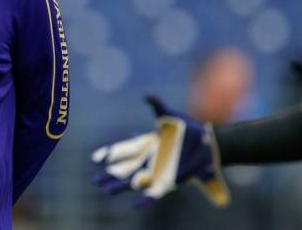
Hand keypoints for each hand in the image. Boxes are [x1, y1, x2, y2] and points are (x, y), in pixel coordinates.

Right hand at [91, 95, 229, 206]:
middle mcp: (147, 160)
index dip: (109, 154)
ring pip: (133, 182)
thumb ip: (158, 106)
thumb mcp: (171, 115)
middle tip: (95, 179)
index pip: (123, 150)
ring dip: (120, 186)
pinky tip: (137, 205)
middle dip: (109, 174)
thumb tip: (147, 95)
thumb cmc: (187, 128)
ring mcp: (156, 173)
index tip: (95, 158)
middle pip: (123, 169)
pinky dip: (145, 199)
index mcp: (145, 145)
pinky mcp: (168, 182)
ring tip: (106, 190)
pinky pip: (154, 193)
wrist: (206, 143)